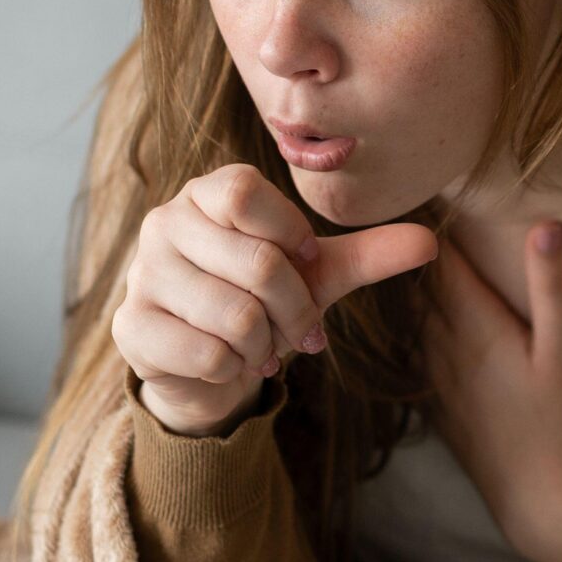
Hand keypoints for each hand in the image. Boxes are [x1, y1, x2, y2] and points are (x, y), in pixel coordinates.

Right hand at [113, 162, 436, 435]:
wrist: (206, 364)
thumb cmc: (261, 301)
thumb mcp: (316, 275)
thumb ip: (366, 254)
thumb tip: (430, 242)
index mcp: (206, 194)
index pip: (246, 193)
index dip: (289, 235)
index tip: (304, 262)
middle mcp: (164, 223)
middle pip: (258, 263)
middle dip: (294, 312)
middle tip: (293, 329)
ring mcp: (142, 275)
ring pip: (237, 316)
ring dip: (265, 345)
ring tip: (258, 345)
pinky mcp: (131, 328)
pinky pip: (208, 354)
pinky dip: (235, 368)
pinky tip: (228, 363)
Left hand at [422, 221, 561, 561]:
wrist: (538, 498)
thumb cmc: (561, 423)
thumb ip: (551, 288)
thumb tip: (544, 225)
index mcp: (478, 328)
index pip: (445, 264)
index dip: (433, 227)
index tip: (423, 191)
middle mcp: (447, 349)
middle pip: (421, 288)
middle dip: (413, 253)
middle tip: (402, 215)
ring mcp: (437, 380)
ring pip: (412, 320)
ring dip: (408, 289)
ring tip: (398, 257)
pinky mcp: (439, 406)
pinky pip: (415, 355)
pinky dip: (411, 329)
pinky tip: (411, 324)